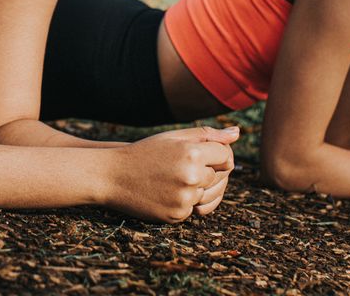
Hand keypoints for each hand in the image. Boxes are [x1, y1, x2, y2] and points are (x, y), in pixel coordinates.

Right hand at [105, 126, 238, 222]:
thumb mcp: (173, 138)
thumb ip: (207, 135)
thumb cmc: (144, 152)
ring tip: (175, 178)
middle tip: (182, 166)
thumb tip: (237, 134)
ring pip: (209, 194)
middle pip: (220, 176)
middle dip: (207, 171)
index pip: (226, 156)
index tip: (200, 154)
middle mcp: (191, 177)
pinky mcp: (177, 215)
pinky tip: (167, 191)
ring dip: (198, 188)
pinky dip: (185, 201)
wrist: (112, 176)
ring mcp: (185, 198)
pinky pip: (194, 209)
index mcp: (192, 153)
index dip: (216, 154)